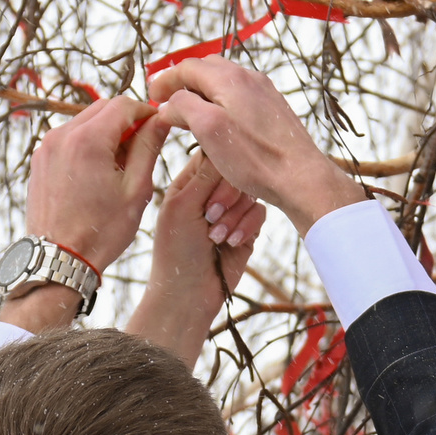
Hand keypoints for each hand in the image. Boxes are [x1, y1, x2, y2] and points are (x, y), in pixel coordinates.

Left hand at [0, 96, 170, 331]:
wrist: (58, 259)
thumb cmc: (100, 231)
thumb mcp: (136, 190)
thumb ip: (149, 147)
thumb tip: (161, 120)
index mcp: (88, 140)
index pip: (123, 104)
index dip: (145, 112)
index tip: (157, 127)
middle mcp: (62, 136)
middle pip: (102, 108)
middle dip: (125, 121)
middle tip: (141, 149)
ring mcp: (46, 147)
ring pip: (84, 122)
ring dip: (105, 133)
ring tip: (119, 166)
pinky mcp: (39, 160)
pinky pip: (68, 139)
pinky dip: (87, 145)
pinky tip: (98, 173)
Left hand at [122, 153, 267, 367]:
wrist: (188, 294)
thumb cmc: (175, 250)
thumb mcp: (183, 206)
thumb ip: (206, 174)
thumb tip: (224, 140)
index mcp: (189, 181)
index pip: (213, 152)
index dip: (220, 161)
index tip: (217, 178)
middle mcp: (212, 192)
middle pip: (237, 171)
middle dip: (227, 194)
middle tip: (210, 215)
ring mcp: (231, 210)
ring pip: (251, 192)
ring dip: (235, 215)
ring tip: (216, 237)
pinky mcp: (247, 228)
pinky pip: (260, 212)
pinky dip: (246, 227)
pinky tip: (231, 243)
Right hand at [147, 59, 362, 232]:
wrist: (301, 177)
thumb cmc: (254, 158)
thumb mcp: (208, 130)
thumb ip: (183, 107)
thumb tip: (169, 103)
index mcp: (230, 78)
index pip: (188, 66)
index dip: (165, 80)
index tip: (151, 96)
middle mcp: (249, 78)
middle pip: (207, 69)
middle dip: (183, 82)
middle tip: (167, 101)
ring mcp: (264, 93)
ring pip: (224, 82)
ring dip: (202, 93)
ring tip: (189, 114)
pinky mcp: (273, 109)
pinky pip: (241, 96)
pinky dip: (221, 102)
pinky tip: (219, 124)